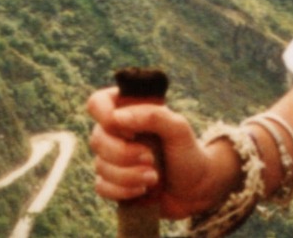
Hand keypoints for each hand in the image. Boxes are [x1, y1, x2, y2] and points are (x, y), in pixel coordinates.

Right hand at [85, 86, 237, 219]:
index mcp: (130, 111)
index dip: (105, 116)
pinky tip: (142, 190)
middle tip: (151, 158)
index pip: (97, 102)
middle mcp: (117, 132)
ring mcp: (112, 158)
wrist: (195, 189)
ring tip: (154, 177)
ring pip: (99, 165)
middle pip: (96, 138)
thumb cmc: (188, 153)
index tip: (131, 131)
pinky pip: (101, 187)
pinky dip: (123, 191)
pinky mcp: (112, 183)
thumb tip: (117, 117)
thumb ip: (153, 116)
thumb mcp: (179, 129)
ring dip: (128, 175)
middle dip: (124, 154)